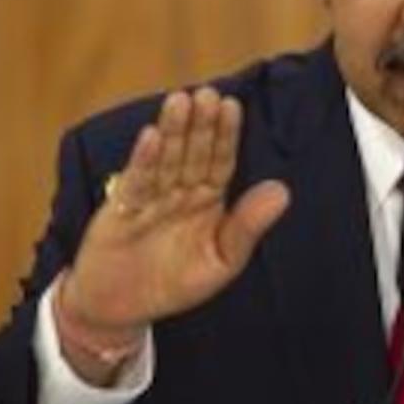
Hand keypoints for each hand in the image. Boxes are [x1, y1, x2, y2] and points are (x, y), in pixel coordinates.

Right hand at [58, 88, 288, 379]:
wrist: (121, 309)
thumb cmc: (174, 284)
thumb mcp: (220, 260)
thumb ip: (248, 226)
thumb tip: (283, 191)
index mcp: (208, 200)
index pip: (221, 161)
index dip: (226, 135)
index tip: (232, 106)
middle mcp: (180, 192)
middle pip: (192, 153)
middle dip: (200, 124)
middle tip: (208, 93)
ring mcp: (150, 198)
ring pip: (165, 160)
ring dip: (172, 131)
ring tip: (181, 101)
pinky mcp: (121, 210)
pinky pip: (136, 182)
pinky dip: (143, 160)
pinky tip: (151, 136)